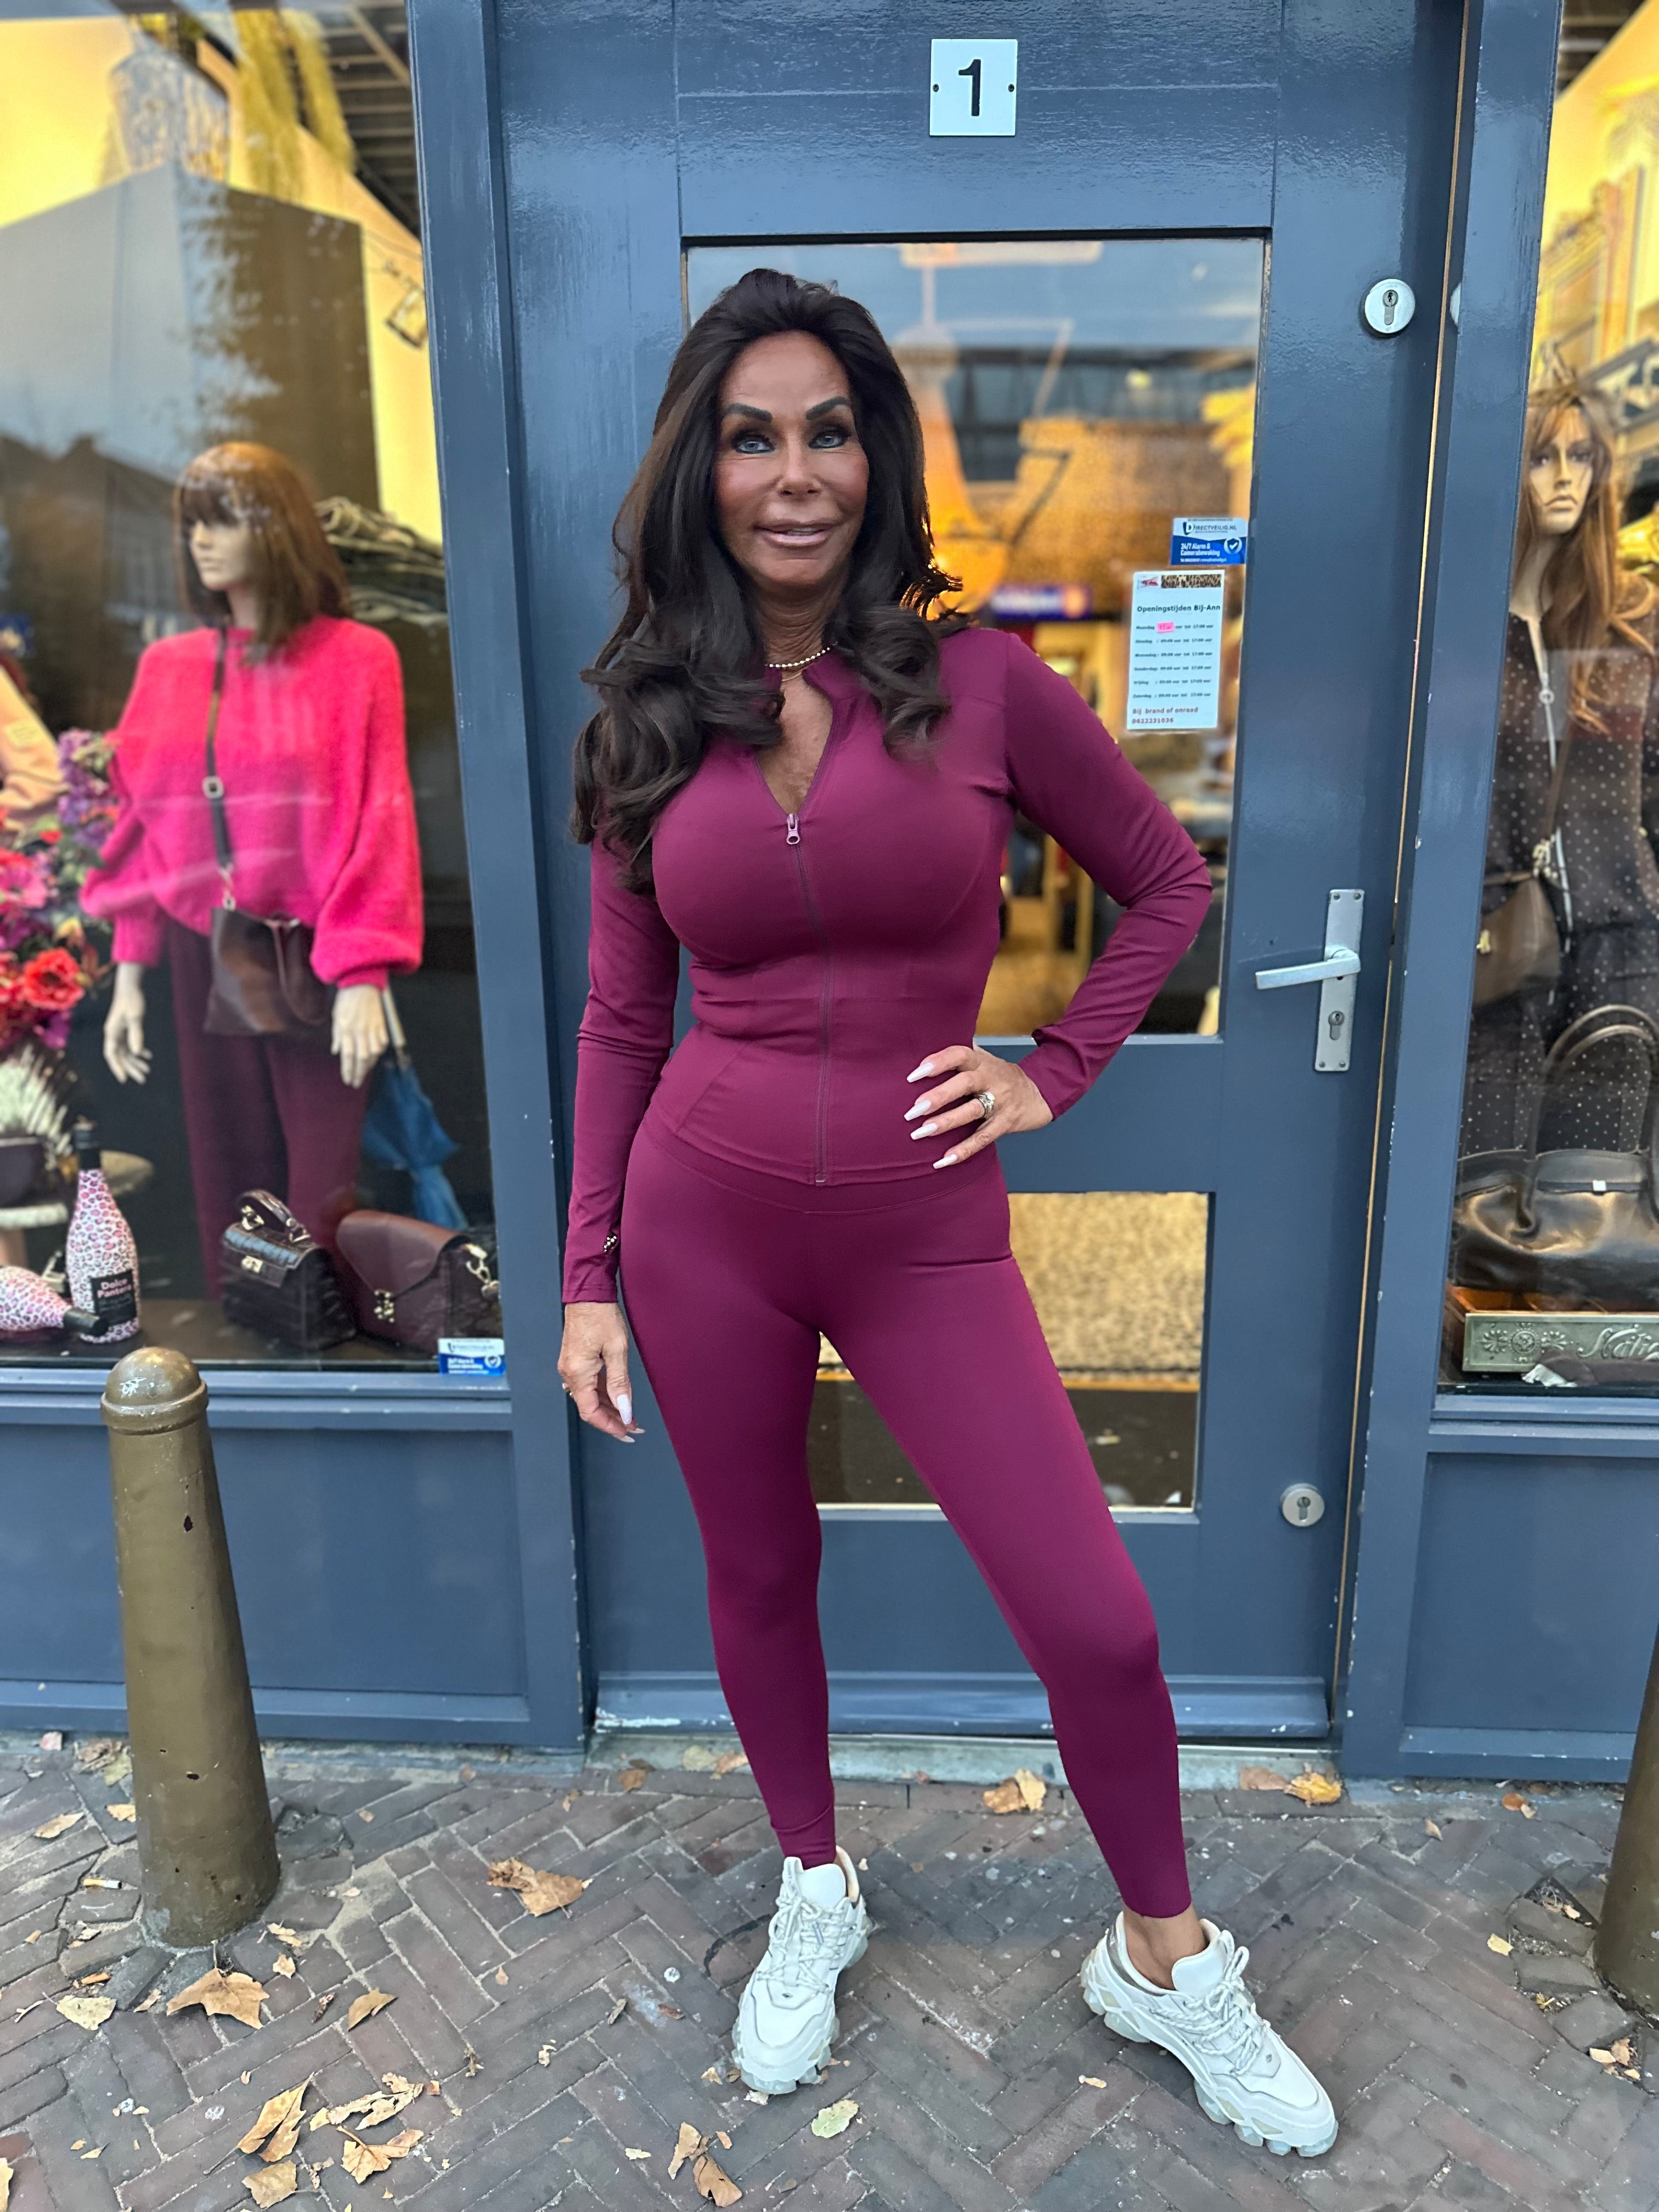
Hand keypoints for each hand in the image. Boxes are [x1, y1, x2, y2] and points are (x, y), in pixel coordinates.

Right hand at [103, 962, 151, 1084]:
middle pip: (121, 1056)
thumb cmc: (132, 1000)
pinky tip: (148, 1056)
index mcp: (112, 1032)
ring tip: (147, 1070)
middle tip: (142, 1079)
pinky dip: (139, 1051)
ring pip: (126, 1052)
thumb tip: (137, 1052)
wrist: (130, 987)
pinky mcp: (126, 1030)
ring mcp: (119, 1032)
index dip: (117, 1067)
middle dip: (130, 1068)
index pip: (112, 1054)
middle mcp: (113, 1034)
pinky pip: (130, 1045)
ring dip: (136, 1061)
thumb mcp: (136, 1016)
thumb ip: (136, 1034)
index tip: (124, 1079)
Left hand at [332, 983, 387, 1088]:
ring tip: (365, 1071)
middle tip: (357, 1083)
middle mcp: (358, 1031)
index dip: (347, 1070)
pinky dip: (379, 1051)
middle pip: (361, 1058)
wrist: (361, 982)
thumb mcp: (336, 1016)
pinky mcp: (380, 1024)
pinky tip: (375, 1056)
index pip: (346, 1055)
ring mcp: (371, 1028)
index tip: (348, 1080)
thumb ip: (337, 1035)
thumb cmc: (346, 999)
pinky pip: (382, 1042)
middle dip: (359, 1073)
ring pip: (373, 1053)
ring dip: (369, 1065)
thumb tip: (336, 1051)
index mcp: (345, 1029)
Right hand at [559, 1301, 644, 1441]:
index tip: (627, 1433)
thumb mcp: (617, 1351)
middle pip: (589, 1407)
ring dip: (608, 1408)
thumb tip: (625, 1410)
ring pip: (589, 1397)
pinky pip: (587, 1385)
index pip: (591, 1413)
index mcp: (577, 1374)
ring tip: (629, 1415)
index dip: (609, 1426)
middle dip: (612, 1419)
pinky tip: (616, 1397)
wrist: (588, 1293)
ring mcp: (570, 1367)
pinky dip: (602, 1394)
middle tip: (633, 1427)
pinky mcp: (575, 1360)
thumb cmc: (601, 1316)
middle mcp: (569, 1373)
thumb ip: (620, 1384)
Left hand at [904, 1042, 1052, 1166]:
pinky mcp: (1005, 1124)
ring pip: (972, 1111)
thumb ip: (960, 1054)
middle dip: (938, 1096)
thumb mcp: (984, 1059)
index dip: (938, 1062)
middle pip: (964, 1084)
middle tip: (913, 1109)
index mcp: (981, 1062)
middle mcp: (991, 1079)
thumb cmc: (1001, 1076)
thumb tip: (925, 1045)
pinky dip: (964, 1150)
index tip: (914, 1075)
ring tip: (922, 1132)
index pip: (959, 1054)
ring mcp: (1000, 1102)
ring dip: (946, 1122)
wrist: (1039, 1093)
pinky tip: (944, 1159)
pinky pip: (983, 1138)